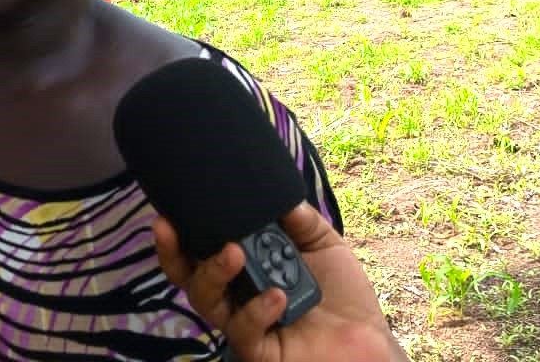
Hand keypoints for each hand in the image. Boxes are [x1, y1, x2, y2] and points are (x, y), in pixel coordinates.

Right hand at [152, 202, 408, 361]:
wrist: (369, 342)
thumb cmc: (342, 296)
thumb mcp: (324, 246)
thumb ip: (301, 220)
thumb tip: (278, 192)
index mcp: (243, 267)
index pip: (199, 248)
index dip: (179, 231)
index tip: (169, 207)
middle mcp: (234, 293)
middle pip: (186, 275)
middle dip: (170, 251)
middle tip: (169, 226)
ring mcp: (242, 322)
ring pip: (204, 300)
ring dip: (213, 272)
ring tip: (234, 253)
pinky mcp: (256, 350)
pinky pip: (242, 331)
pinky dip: (256, 310)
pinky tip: (278, 296)